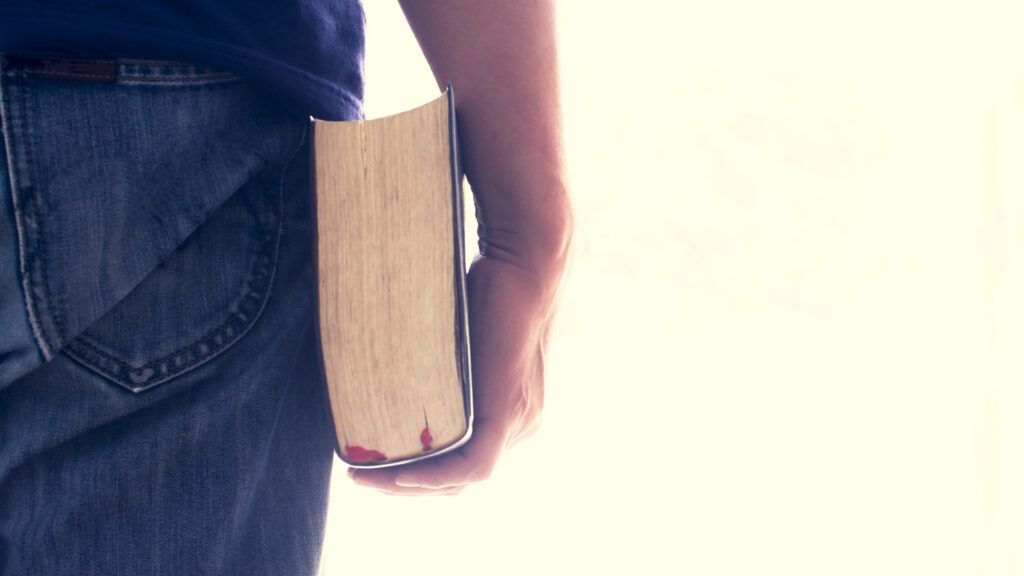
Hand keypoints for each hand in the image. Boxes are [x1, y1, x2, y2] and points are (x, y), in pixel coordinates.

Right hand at [349, 226, 569, 494]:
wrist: (525, 263)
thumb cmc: (490, 285)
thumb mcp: (457, 334)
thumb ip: (438, 358)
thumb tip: (387, 355)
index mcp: (509, 408)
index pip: (463, 461)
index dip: (421, 473)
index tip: (378, 466)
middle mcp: (519, 423)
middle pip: (460, 477)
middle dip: (408, 486)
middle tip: (362, 476)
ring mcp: (518, 420)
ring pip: (465, 477)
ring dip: (413, 485)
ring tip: (368, 477)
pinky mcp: (509, 410)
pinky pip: (474, 465)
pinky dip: (436, 476)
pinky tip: (402, 477)